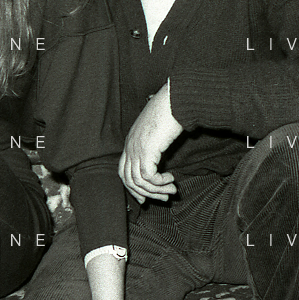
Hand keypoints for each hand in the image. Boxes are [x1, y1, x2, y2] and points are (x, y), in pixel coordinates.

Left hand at [118, 81, 181, 202]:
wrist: (174, 100)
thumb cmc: (170, 110)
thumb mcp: (158, 130)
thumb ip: (156, 142)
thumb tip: (163, 153)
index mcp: (131, 141)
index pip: (124, 171)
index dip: (133, 187)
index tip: (146, 197)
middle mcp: (130, 146)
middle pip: (128, 180)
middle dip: (145, 193)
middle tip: (164, 198)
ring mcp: (136, 149)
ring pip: (139, 182)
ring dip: (157, 190)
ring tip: (172, 190)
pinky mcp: (146, 151)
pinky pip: (149, 177)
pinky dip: (160, 183)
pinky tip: (171, 179)